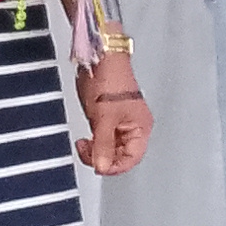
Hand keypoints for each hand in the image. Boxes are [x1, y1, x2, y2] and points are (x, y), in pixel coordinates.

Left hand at [75, 54, 151, 172]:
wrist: (99, 59)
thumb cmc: (110, 79)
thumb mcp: (104, 118)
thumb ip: (103, 145)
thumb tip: (102, 166)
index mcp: (140, 127)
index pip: (132, 158)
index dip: (115, 165)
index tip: (99, 165)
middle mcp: (133, 127)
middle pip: (121, 156)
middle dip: (103, 157)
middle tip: (88, 152)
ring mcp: (120, 123)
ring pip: (109, 149)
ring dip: (96, 150)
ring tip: (84, 144)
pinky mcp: (107, 118)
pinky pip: (102, 139)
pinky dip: (93, 143)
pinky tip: (85, 139)